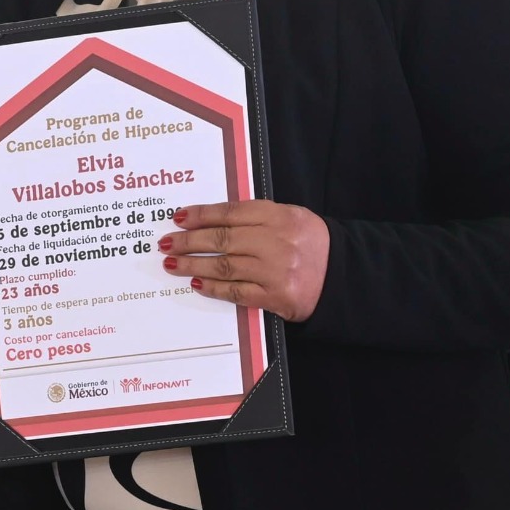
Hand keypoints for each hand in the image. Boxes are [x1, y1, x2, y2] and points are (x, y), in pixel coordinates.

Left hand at [159, 200, 330, 320]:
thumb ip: (256, 216)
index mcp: (280, 216)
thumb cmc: (310, 244)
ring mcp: (277, 270)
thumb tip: (210, 220)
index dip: (201, 215)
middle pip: (223, 239)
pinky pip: (237, 292)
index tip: (178, 218)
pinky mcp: (277, 297)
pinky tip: (197, 283)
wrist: (343, 276)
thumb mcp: (290, 217)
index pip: (231, 213)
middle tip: (166, 242)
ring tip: (172, 263)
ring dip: (194, 264)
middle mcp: (278, 241)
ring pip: (225, 265)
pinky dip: (213, 287)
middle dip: (189, 241)